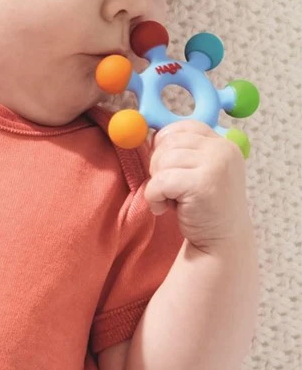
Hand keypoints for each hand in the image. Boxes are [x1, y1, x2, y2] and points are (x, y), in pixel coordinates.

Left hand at [144, 119, 251, 250]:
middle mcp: (222, 149)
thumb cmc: (204, 207)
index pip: (181, 128)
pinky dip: (154, 197)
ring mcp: (216, 165)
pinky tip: (164, 209)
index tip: (167, 169)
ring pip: (162, 160)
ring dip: (156, 183)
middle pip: (168, 142)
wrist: (222, 241)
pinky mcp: (203, 183)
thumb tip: (147, 135)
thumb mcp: (199, 171)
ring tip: (169, 200)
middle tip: (169, 189)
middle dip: (158, 166)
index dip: (164, 146)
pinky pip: (160, 181)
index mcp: (222, 143)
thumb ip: (183, 152)